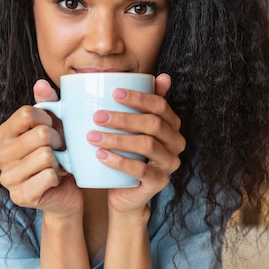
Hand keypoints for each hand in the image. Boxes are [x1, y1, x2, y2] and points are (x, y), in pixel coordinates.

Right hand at [0, 80, 82, 214]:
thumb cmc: (58, 154)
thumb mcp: (54, 125)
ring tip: (58, 164)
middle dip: (58, 141)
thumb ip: (47, 103)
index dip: (49, 119)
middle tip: (60, 150)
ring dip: (60, 160)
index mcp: (3, 134)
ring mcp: (7, 178)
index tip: (54, 128)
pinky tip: (56, 180)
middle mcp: (0, 156)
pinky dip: (59, 176)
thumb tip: (41, 84)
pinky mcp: (20, 196)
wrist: (65, 191)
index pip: (27, 113)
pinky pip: (49, 176)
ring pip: (46, 156)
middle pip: (40, 134)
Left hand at [86, 74, 184, 211]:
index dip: (138, 97)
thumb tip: (159, 75)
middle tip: (97, 116)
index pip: (160, 105)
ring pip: (147, 145)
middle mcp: (176, 143)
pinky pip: (140, 170)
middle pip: (153, 124)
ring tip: (93, 136)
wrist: (124, 192)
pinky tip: (101, 155)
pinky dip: (119, 161)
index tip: (113, 93)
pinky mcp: (159, 182)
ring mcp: (170, 164)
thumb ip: (137, 103)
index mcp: (171, 125)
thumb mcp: (129, 128)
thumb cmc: (126, 154)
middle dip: (124, 118)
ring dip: (118, 138)